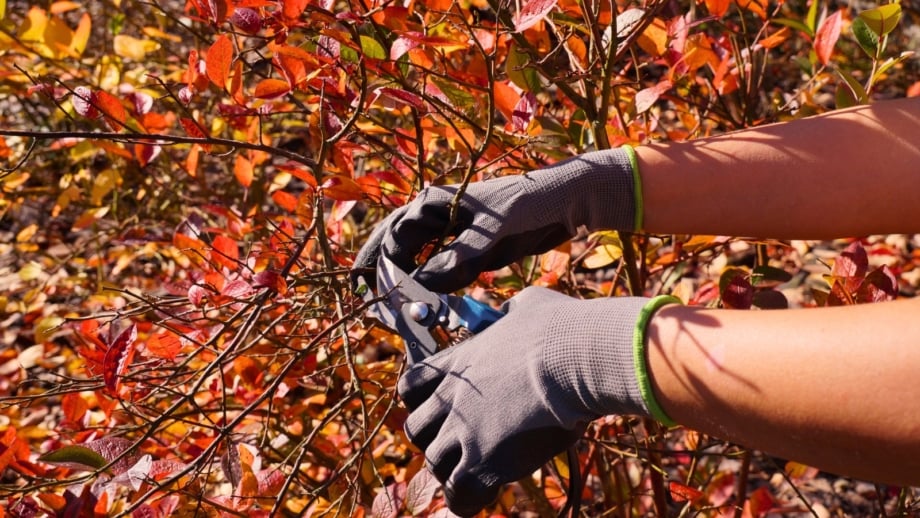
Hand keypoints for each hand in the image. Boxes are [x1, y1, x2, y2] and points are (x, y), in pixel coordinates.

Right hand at [354, 149, 637, 292]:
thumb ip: (458, 257)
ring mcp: (450, 234)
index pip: (396, 237)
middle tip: (366, 300)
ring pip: (417, 261)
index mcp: (434, 203)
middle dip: (382, 273)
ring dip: (405, 283)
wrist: (565, 202)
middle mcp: (436, 216)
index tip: (386, 294)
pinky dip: (432, 288)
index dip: (386, 267)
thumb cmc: (527, 206)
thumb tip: (422, 285)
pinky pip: (441, 272)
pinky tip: (427, 306)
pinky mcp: (468, 250)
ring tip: (391, 310)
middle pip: (397, 247)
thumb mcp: (492, 233)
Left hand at [398, 287, 664, 515]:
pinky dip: (465, 499)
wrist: (574, 358)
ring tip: (476, 470)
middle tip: (460, 442)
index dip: (420, 399)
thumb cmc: (560, 328)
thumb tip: (514, 311)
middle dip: (434, 437)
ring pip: (435, 463)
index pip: (411, 385)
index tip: (439, 406)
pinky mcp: (483, 462)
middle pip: (416, 429)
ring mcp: (463, 431)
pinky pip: (458, 494)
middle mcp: (452, 398)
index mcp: (458, 361)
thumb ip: (510, 313)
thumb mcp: (528, 306)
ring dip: (452, 469)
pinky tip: (483, 495)